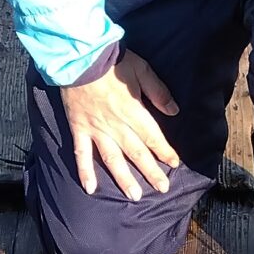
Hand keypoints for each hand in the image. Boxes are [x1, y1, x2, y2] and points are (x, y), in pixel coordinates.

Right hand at [60, 49, 180, 200]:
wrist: (79, 57)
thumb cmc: (112, 62)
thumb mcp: (142, 70)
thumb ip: (158, 92)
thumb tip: (174, 111)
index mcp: (133, 111)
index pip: (153, 137)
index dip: (164, 151)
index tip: (174, 164)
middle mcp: (115, 125)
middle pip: (136, 152)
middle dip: (150, 172)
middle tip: (162, 189)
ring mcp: (96, 129)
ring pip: (112, 158)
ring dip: (124, 178)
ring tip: (135, 195)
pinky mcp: (79, 128)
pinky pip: (82, 154)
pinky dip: (85, 171)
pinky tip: (91, 189)